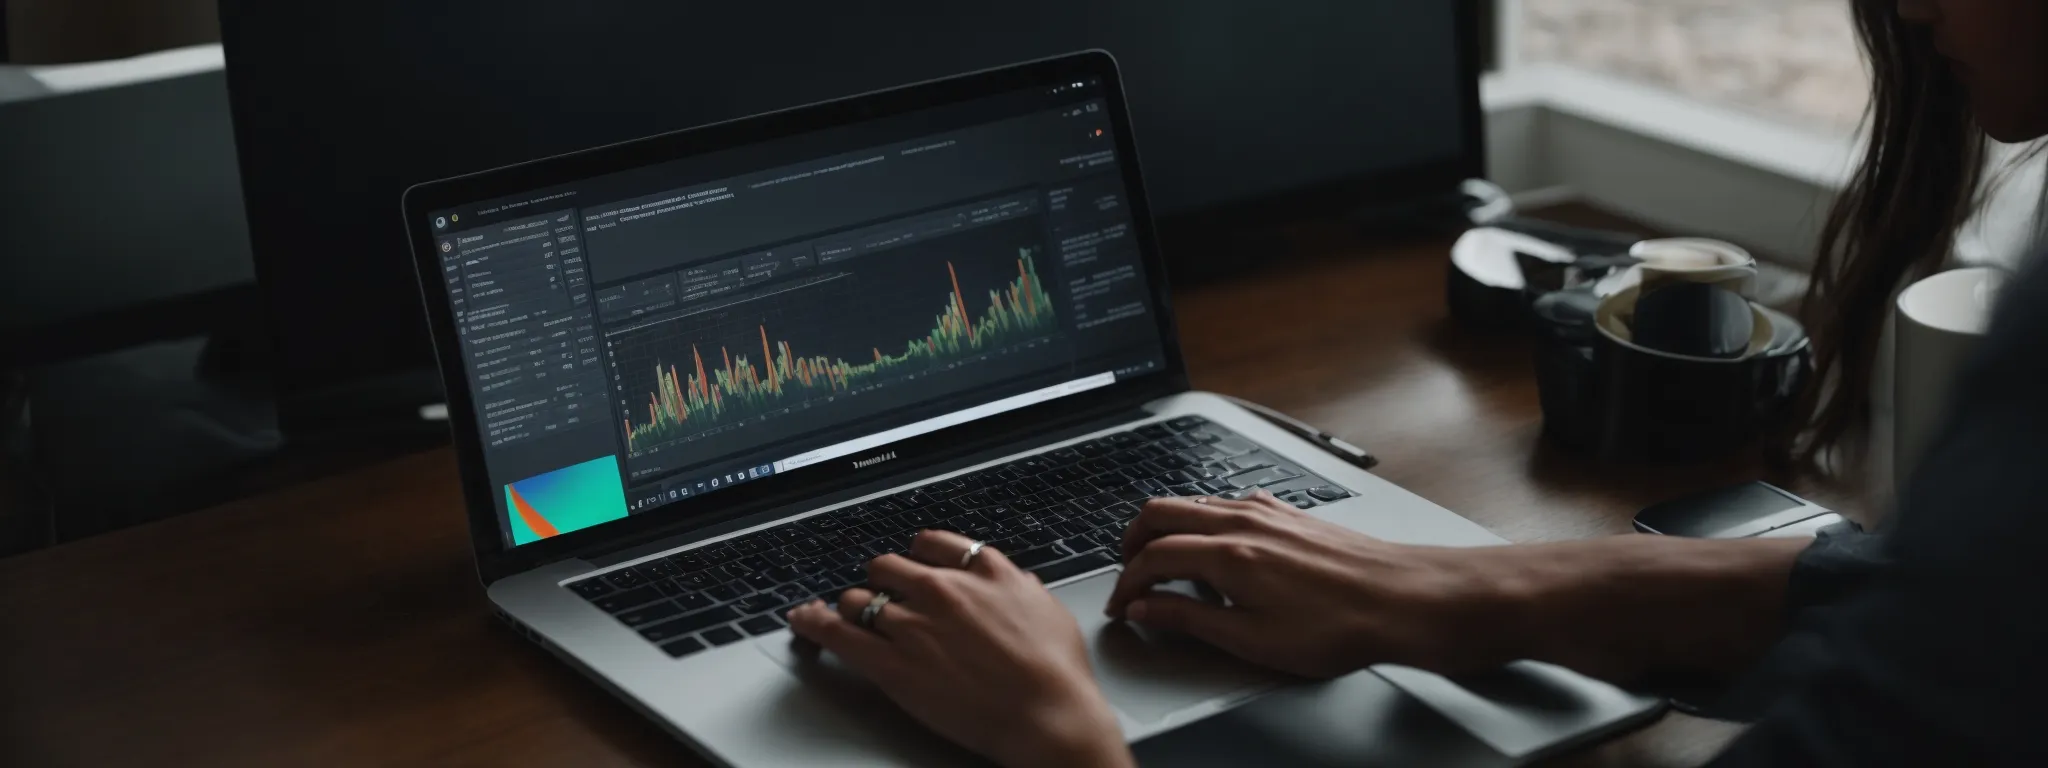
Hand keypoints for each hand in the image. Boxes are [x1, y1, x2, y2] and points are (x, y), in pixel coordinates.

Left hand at [787, 530, 1132, 767]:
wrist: (1049, 715)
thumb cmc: (1058, 672)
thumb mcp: (1049, 610)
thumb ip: (1022, 587)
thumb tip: (1017, 578)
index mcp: (982, 571)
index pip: (932, 543)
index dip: (917, 555)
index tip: (914, 565)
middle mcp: (943, 589)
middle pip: (888, 567)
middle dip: (883, 582)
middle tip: (885, 600)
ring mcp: (914, 625)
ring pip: (860, 599)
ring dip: (856, 609)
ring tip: (854, 621)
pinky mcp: (892, 664)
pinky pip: (838, 634)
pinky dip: (814, 623)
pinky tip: (803, 619)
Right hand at [1106, 491, 1530, 677]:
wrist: (1405, 600)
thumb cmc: (1341, 625)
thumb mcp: (1253, 640)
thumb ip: (1190, 619)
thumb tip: (1147, 609)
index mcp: (1228, 553)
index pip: (1151, 556)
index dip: (1126, 583)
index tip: (1122, 606)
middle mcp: (1243, 521)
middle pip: (1161, 512)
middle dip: (1132, 542)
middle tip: (1128, 575)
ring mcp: (1267, 511)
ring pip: (1193, 503)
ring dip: (1166, 530)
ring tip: (1165, 566)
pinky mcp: (1288, 513)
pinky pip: (1225, 505)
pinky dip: (1201, 523)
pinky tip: (1216, 553)